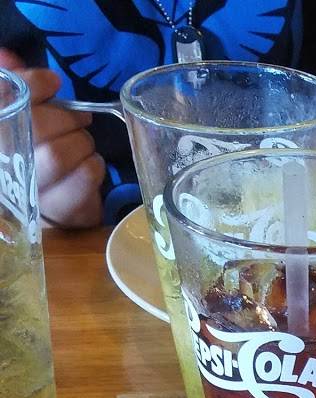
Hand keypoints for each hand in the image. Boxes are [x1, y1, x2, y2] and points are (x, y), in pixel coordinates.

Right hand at [0, 49, 104, 227]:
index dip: (32, 85)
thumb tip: (7, 57)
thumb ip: (18, 87)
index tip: (54, 81)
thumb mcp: (26, 118)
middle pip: (35, 128)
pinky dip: (95, 164)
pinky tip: (91, 165)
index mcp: (1, 132)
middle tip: (81, 119)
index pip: (8, 101)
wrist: (52, 205)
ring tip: (84, 144)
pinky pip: (85, 177)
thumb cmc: (38, 153)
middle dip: (66, 117)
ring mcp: (33, 191)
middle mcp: (7, 163)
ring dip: (81, 142)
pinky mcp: (61, 210)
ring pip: (58, 155)